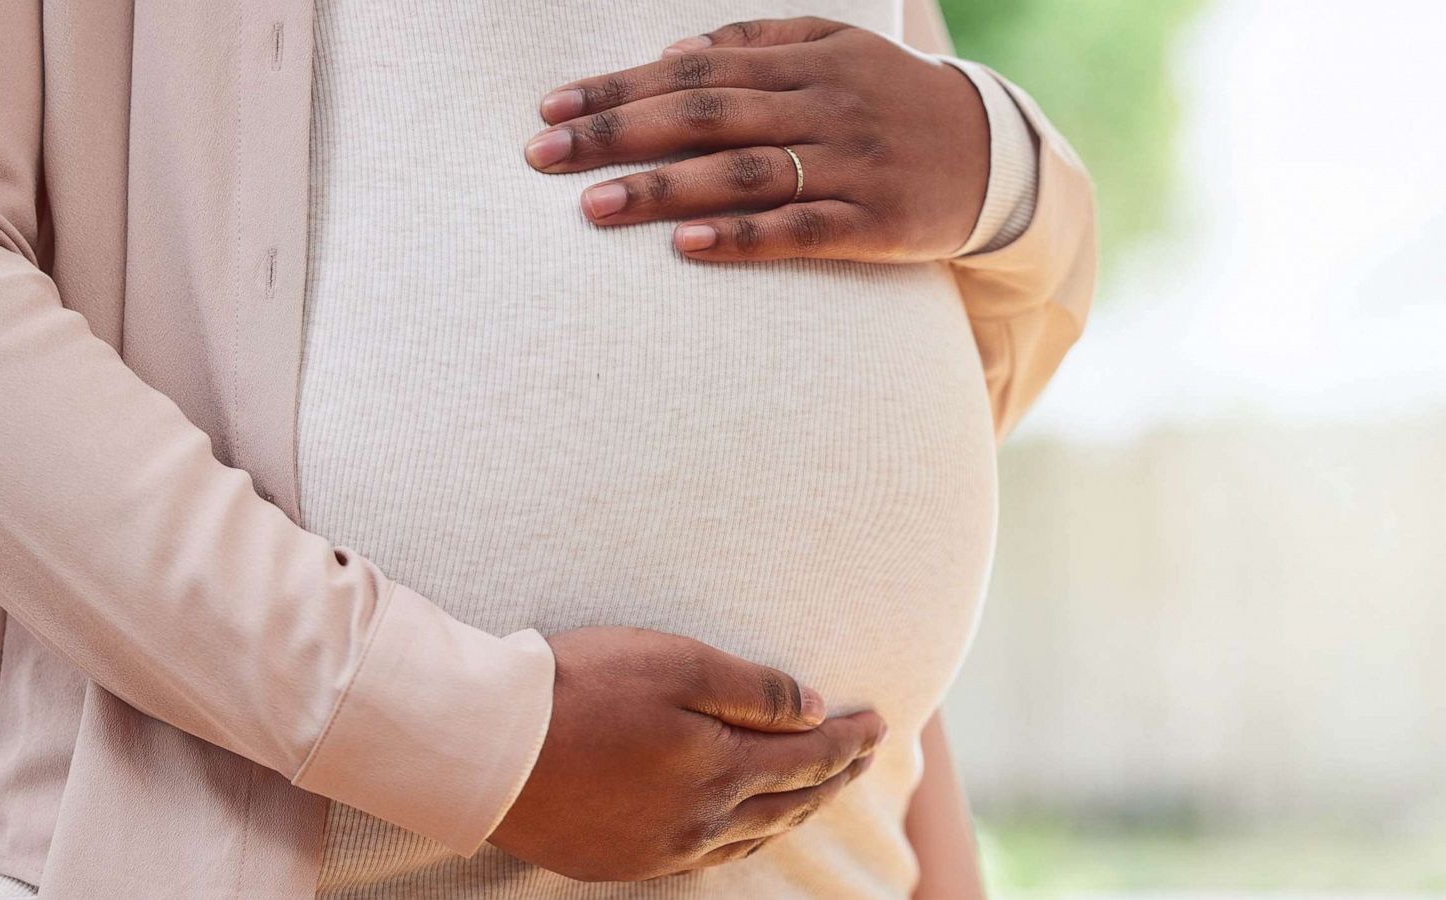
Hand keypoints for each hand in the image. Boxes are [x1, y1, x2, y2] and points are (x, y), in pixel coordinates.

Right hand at [489, 626, 885, 881]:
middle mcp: (703, 822)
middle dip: (835, 776)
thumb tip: (815, 710)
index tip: (880, 722)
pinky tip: (743, 830)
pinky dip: (744, 840)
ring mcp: (662, 849)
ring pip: (752, 839)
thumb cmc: (582, 688)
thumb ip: (754, 690)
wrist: (489, 746)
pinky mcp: (623, 860)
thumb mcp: (677, 663)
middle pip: (790, 803)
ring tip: (817, 793)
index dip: (850, 739)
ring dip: (794, 813)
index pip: (809, 757)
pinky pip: (708, 859)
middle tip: (865, 754)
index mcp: (722, 769)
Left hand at [523, 16, 991, 263]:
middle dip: (619, 134)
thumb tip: (674, 56)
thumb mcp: (836, 47)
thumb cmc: (891, 99)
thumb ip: (758, 45)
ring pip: (743, 174)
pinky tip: (687, 247)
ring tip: (594, 206)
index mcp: (805, 61)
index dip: (619, 89)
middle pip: (705, 118)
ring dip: (664, 189)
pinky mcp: (875, 224)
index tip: (552, 108)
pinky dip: (744, 238)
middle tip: (544, 156)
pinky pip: (802, 231)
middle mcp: (822, 107)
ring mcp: (849, 167)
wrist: (995, 155)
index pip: (694, 74)